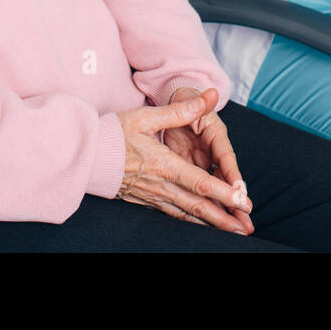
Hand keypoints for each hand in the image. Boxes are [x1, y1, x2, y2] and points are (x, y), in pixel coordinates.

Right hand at [114, 90, 252, 233]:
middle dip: (224, 218)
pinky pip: (174, 215)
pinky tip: (202, 226)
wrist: (85, 154)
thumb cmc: (114, 133)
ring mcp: (153, 195)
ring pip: (187, 214)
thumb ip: (180, 110)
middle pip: (197, 206)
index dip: (223, 193)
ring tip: (232, 232)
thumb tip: (209, 97)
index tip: (242, 201)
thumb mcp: (146, 116)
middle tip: (245, 228)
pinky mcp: (146, 200)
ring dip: (211, 225)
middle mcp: (161, 185)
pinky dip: (192, 222)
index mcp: (163, 164)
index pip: (199, 182)